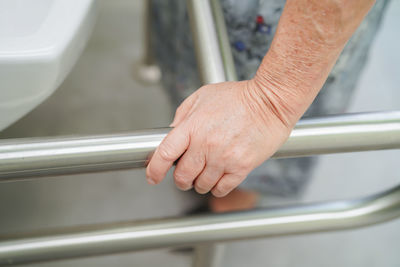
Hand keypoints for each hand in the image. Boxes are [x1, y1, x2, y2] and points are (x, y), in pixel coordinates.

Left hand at [146, 80, 292, 196]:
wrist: (270, 102)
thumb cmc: (239, 97)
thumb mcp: (203, 96)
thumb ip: (183, 115)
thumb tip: (171, 133)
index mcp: (192, 126)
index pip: (165, 154)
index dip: (154, 169)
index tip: (152, 176)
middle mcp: (206, 145)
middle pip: (182, 176)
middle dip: (180, 179)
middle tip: (184, 176)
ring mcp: (224, 158)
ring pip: (201, 185)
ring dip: (199, 184)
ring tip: (204, 174)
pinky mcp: (241, 167)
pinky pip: (221, 189)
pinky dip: (216, 188)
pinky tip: (218, 179)